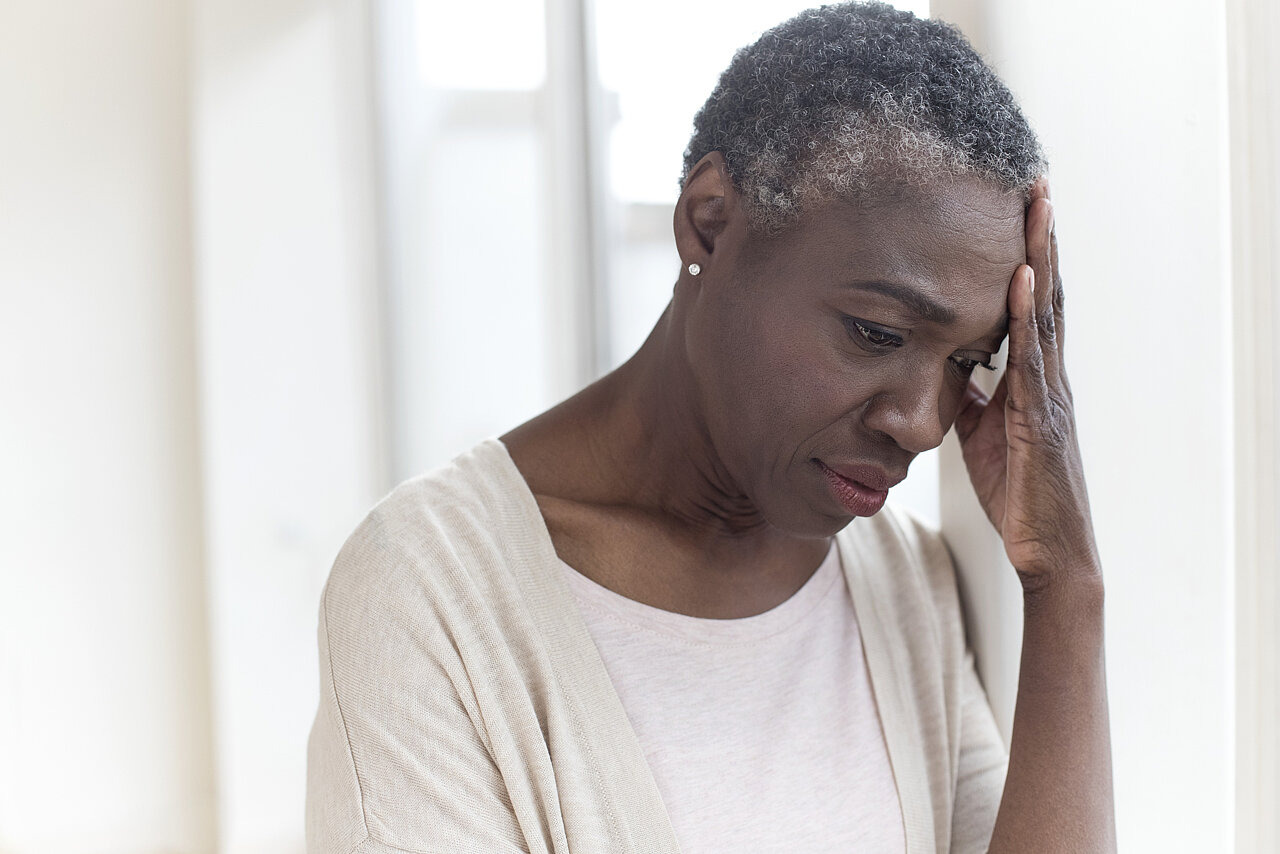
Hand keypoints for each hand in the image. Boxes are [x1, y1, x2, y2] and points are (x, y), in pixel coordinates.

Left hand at [953, 179, 1100, 590]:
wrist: (1048, 553)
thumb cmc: (1019, 496)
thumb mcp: (982, 438)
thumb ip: (970, 400)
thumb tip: (946, 372)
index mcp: (1035, 380)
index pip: (1033, 307)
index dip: (1028, 259)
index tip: (1020, 212)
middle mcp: (1049, 378)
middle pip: (1047, 295)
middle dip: (1040, 240)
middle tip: (1036, 185)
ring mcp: (1049, 395)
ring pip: (1047, 314)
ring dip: (1039, 259)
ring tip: (1035, 209)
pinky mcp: (1040, 419)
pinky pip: (1031, 358)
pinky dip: (1026, 316)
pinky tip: (1021, 279)